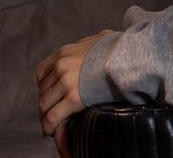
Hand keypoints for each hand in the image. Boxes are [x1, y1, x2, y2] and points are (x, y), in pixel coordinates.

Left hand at [36, 29, 115, 151]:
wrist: (130, 56)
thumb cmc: (120, 50)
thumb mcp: (100, 39)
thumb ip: (91, 43)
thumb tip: (97, 41)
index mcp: (65, 52)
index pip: (42, 72)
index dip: (44, 88)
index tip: (51, 98)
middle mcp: (61, 65)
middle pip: (42, 90)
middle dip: (46, 105)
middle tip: (51, 115)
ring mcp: (66, 81)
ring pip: (44, 105)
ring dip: (46, 117)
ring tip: (51, 126)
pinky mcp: (74, 98)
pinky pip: (53, 117)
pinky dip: (49, 127)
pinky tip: (51, 132)